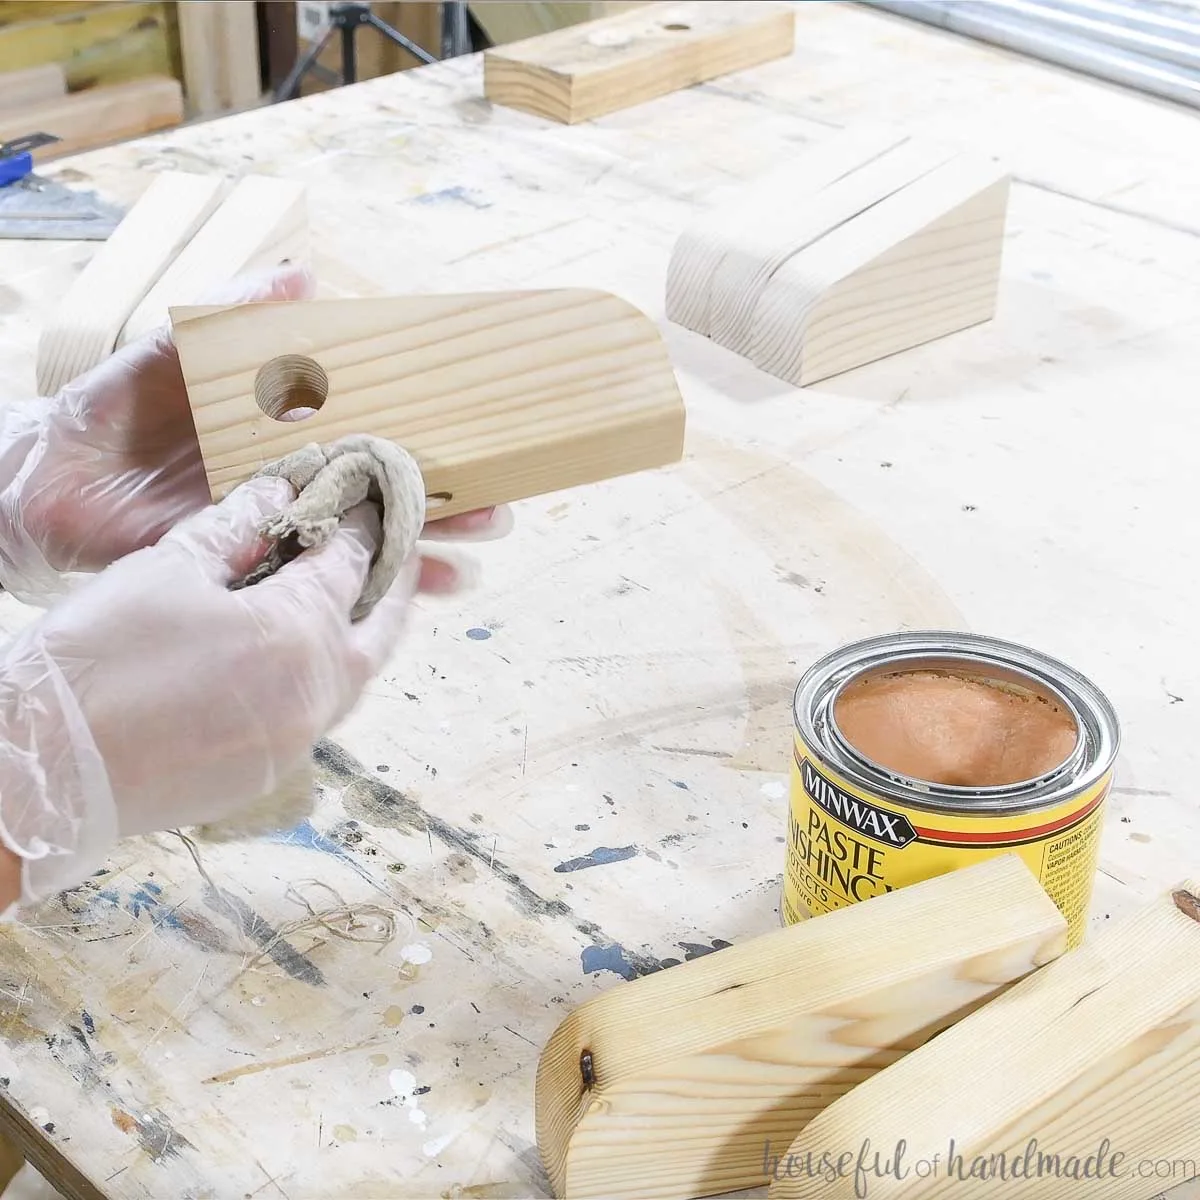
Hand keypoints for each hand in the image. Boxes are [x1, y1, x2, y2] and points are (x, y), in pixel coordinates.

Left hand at [0, 263, 508, 603]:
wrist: (47, 482)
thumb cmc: (109, 411)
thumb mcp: (173, 348)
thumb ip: (235, 313)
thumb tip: (305, 273)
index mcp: (288, 430)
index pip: (375, 433)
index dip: (428, 439)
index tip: (482, 440)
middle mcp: (297, 483)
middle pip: (388, 496)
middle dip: (449, 503)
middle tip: (502, 510)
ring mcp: (281, 530)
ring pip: (369, 544)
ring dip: (425, 551)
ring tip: (475, 556)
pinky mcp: (257, 570)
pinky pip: (324, 586)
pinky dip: (373, 592)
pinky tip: (417, 597)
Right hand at [0, 471, 503, 907]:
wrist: (46, 773)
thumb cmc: (100, 659)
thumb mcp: (166, 570)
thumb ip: (235, 529)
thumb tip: (276, 492)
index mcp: (299, 634)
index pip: (350, 564)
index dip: (361, 525)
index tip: (368, 499)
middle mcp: (316, 694)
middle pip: (378, 631)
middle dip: (391, 586)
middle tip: (391, 552)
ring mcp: (296, 742)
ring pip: (352, 679)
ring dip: (358, 636)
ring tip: (348, 601)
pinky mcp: (267, 773)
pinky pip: (315, 714)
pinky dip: (319, 677)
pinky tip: (290, 658)